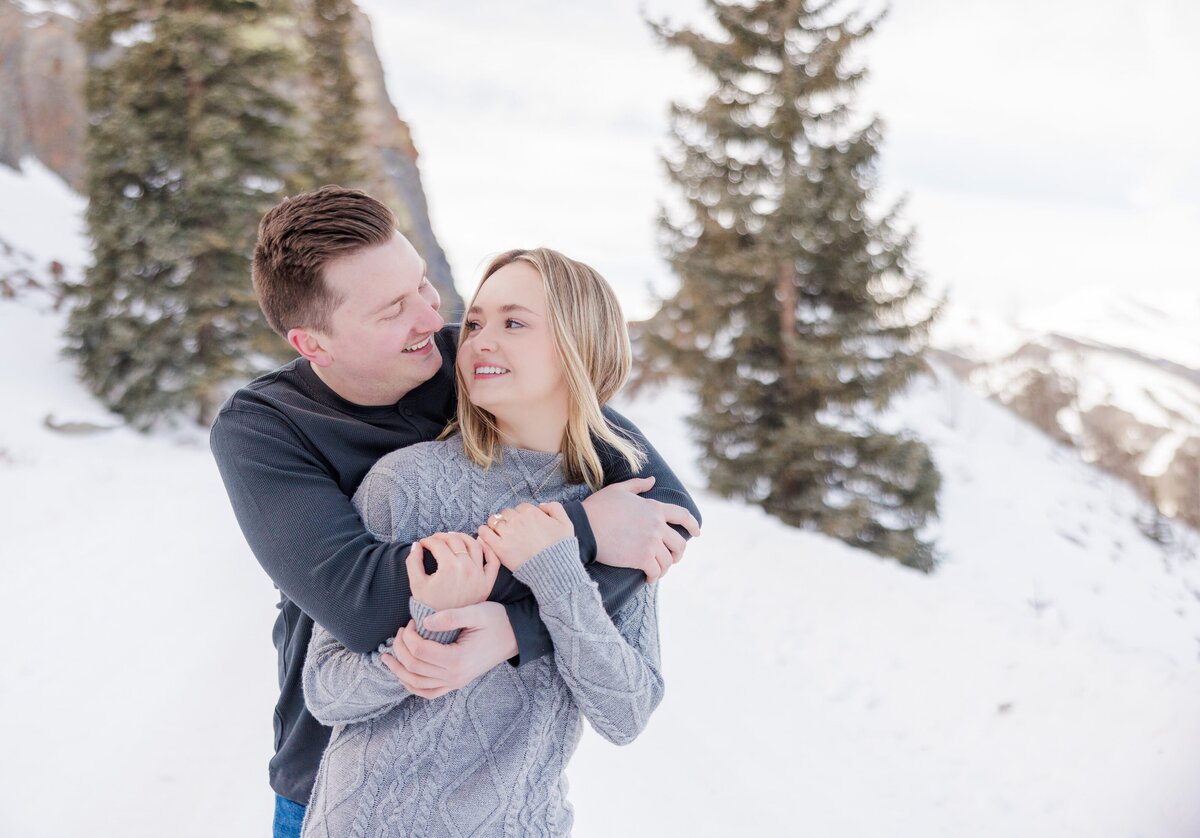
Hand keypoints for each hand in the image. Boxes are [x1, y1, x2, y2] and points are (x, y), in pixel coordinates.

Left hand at [380, 602, 517, 698]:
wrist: (516, 636)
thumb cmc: (497, 621)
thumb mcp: (476, 612)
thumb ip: (450, 617)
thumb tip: (423, 623)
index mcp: (458, 659)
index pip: (419, 651)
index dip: (408, 636)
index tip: (412, 621)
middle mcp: (455, 676)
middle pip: (414, 667)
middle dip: (400, 648)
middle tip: (401, 631)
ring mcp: (455, 683)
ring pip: (416, 684)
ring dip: (398, 670)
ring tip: (387, 656)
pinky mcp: (456, 683)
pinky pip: (428, 692)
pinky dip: (412, 686)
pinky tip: (403, 674)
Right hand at [407, 532, 499, 610]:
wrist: (445, 627)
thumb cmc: (429, 605)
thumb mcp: (416, 584)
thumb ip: (413, 562)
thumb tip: (417, 545)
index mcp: (449, 567)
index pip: (438, 544)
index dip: (428, 541)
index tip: (423, 544)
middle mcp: (467, 568)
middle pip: (456, 541)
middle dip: (442, 537)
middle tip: (435, 540)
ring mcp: (480, 575)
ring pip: (475, 545)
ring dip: (462, 537)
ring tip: (453, 538)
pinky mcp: (487, 582)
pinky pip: (493, 560)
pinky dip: (487, 549)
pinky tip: (478, 543)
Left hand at [476, 502, 573, 571]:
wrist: (554, 569)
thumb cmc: (561, 548)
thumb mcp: (566, 523)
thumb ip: (555, 508)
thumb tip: (541, 505)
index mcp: (531, 512)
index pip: (521, 507)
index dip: (522, 515)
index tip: (524, 524)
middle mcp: (517, 520)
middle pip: (506, 513)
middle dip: (509, 519)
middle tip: (513, 530)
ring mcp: (507, 533)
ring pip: (493, 520)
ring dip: (495, 524)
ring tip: (499, 532)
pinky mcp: (500, 548)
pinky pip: (484, 533)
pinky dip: (483, 532)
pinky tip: (487, 535)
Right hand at [582, 476, 700, 581]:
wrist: (584, 527)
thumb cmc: (598, 508)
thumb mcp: (618, 490)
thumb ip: (638, 485)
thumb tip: (652, 480)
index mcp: (654, 508)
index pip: (683, 516)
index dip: (693, 525)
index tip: (698, 532)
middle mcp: (657, 525)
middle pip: (680, 543)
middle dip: (678, 553)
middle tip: (672, 558)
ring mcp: (651, 543)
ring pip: (669, 560)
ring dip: (664, 567)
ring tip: (657, 571)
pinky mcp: (642, 559)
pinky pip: (656, 571)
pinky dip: (654, 577)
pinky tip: (648, 578)